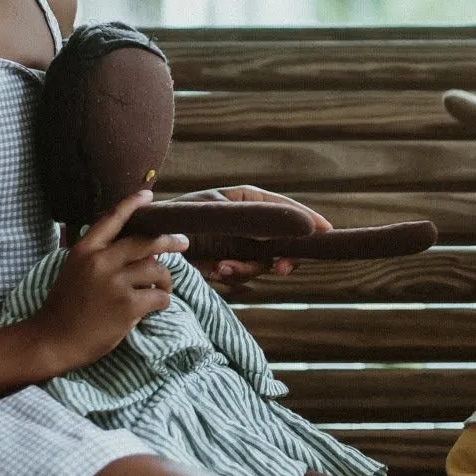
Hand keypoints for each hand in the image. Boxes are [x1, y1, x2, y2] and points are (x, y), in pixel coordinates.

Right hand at [30, 190, 188, 371]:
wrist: (53, 339)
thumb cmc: (65, 306)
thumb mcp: (74, 269)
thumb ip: (99, 255)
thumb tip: (134, 249)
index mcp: (85, 250)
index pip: (112, 219)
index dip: (132, 204)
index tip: (148, 196)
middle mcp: (101, 261)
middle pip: (145, 242)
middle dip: (169, 241)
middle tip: (182, 242)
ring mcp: (115, 283)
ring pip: (156, 270)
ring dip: (165, 280)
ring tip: (162, 288)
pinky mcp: (127, 305)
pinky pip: (159, 296)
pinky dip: (162, 301)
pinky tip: (155, 306)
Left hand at [175, 184, 331, 285]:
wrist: (149, 244)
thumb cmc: (179, 218)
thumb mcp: (216, 214)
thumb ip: (251, 220)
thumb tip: (283, 228)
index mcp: (247, 200)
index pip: (286, 207)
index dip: (308, 219)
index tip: (326, 231)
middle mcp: (248, 222)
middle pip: (282, 240)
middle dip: (281, 256)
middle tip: (281, 268)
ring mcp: (239, 243)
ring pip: (264, 261)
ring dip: (248, 268)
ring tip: (224, 267)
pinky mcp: (228, 263)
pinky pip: (244, 273)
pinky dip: (233, 275)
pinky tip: (217, 270)